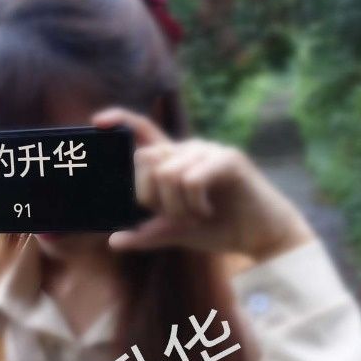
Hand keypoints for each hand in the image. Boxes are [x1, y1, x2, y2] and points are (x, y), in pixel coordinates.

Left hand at [91, 107, 314, 259]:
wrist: (262, 236)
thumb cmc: (220, 229)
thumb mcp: (177, 233)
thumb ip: (148, 233)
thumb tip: (115, 240)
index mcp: (173, 161)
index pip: (142, 132)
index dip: (121, 120)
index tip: (98, 121)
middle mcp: (188, 150)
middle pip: (145, 158)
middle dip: (149, 196)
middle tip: (173, 216)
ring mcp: (209, 151)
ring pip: (166, 173)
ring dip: (175, 207)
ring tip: (195, 217)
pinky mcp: (228, 159)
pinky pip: (190, 179)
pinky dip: (193, 204)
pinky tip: (206, 213)